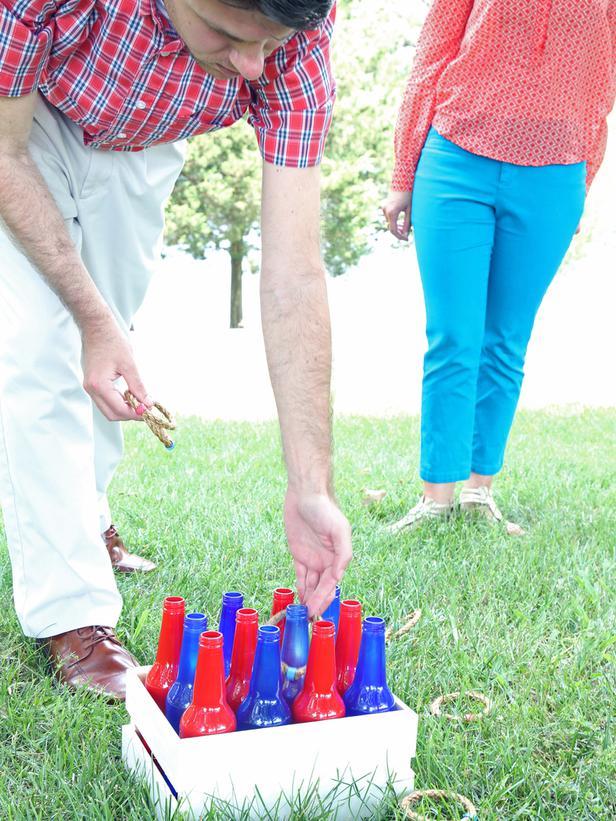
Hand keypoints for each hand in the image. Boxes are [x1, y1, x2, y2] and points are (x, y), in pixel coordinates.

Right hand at [82, 318, 151, 420]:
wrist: (96, 327)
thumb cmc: (112, 341)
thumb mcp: (129, 364)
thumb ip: (138, 386)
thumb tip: (147, 403)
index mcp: (99, 385)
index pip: (119, 409)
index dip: (136, 413)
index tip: (150, 411)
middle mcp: (91, 389)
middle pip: (111, 414)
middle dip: (129, 415)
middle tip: (145, 409)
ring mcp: (89, 387)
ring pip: (107, 409)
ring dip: (124, 409)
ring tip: (139, 402)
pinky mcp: (91, 383)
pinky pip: (104, 400)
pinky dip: (117, 402)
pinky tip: (129, 395)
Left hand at [284, 488, 351, 618]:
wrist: (305, 493)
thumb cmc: (325, 509)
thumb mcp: (339, 529)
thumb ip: (343, 553)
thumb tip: (339, 576)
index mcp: (338, 556)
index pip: (332, 583)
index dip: (325, 597)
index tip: (316, 611)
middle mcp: (326, 560)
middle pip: (322, 587)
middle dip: (317, 602)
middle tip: (308, 618)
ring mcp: (312, 558)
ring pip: (311, 584)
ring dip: (308, 597)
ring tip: (302, 614)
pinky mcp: (299, 554)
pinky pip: (300, 575)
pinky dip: (300, 587)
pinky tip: (298, 598)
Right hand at [382, 189, 411, 240]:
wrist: (403, 181)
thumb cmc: (409, 195)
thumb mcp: (410, 210)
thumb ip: (407, 223)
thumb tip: (406, 235)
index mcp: (392, 212)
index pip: (394, 230)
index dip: (400, 237)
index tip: (406, 240)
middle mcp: (386, 211)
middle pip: (390, 228)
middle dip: (398, 233)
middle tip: (407, 236)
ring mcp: (384, 208)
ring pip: (389, 223)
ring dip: (396, 227)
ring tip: (405, 229)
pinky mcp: (384, 206)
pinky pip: (388, 218)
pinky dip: (394, 222)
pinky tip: (401, 223)